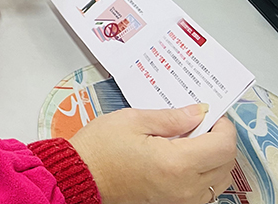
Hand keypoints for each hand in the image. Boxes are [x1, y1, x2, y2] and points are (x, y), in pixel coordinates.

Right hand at [70, 106, 236, 203]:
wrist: (81, 176)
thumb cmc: (99, 149)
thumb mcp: (133, 120)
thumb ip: (171, 117)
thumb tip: (198, 112)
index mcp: (176, 164)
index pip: (223, 145)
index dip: (224, 126)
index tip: (213, 115)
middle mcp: (184, 187)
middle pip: (226, 164)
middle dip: (219, 139)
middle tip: (200, 123)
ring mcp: (181, 201)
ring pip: (219, 180)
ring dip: (214, 158)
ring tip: (190, 140)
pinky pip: (204, 191)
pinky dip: (203, 174)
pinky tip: (183, 158)